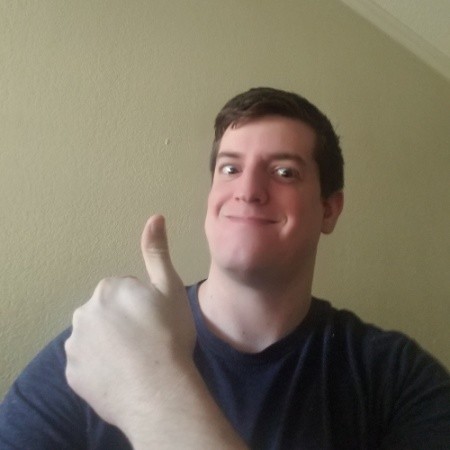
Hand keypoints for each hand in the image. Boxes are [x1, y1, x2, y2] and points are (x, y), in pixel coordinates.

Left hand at [64, 215, 194, 426]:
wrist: (160, 390)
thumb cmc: (169, 335)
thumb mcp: (170, 288)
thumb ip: (157, 252)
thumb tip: (155, 216)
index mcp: (109, 289)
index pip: (125, 291)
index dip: (144, 306)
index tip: (156, 322)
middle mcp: (84, 311)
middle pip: (107, 312)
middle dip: (123, 321)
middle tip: (147, 341)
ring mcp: (74, 344)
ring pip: (95, 337)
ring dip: (110, 344)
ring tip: (135, 360)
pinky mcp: (72, 373)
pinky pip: (87, 363)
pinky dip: (100, 367)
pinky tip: (121, 375)